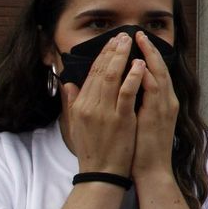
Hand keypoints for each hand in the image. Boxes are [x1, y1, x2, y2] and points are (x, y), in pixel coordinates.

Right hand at [62, 32, 140, 176]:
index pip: (92, 74)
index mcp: (81, 105)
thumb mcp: (76, 125)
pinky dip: (133, 77)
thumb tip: (68, 83)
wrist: (102, 173)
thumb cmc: (93, 149)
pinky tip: (139, 64)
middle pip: (102, 71)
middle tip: (123, 35)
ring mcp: (105, 112)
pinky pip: (127, 93)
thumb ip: (73, 102)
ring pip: (113, 77)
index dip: (103, 55)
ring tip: (131, 42)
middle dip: (113, 50)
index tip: (112, 42)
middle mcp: (90, 106)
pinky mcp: (121, 119)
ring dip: (122, 57)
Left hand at [130, 32, 178, 179]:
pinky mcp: (159, 114)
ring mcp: (165, 107)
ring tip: (139, 41)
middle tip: (138, 33)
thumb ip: (133, 104)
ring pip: (159, 74)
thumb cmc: (141, 149)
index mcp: (161, 102)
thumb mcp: (138, 122)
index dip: (146, 56)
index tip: (135, 42)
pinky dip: (148, 75)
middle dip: (149, 50)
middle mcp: (167, 101)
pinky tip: (139, 65)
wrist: (152, 170)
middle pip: (159, 68)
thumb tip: (122, 90)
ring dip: (149, 56)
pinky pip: (154, 90)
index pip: (154, 73)